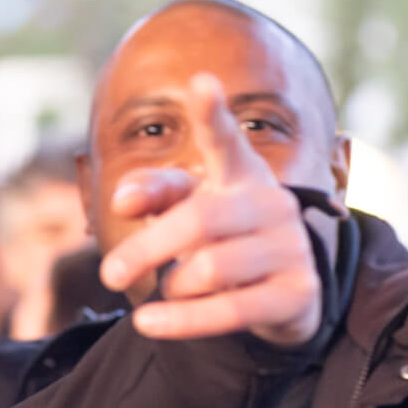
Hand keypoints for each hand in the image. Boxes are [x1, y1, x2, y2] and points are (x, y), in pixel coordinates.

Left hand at [99, 73, 322, 346]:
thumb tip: (121, 198)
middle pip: (198, 220)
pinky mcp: (298, 293)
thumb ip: (155, 193)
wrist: (283, 293)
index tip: (199, 83)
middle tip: (109, 275)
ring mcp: (290, 246)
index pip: (226, 142)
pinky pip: (230, 310)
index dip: (212, 115)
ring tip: (169, 290)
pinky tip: (149, 324)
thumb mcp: (188, 210)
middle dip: (147, 248)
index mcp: (241, 175)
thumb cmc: (222, 240)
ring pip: (212, 268)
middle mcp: (271, 203)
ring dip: (174, 285)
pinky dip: (182, 320)